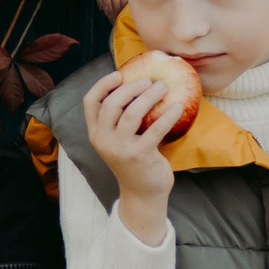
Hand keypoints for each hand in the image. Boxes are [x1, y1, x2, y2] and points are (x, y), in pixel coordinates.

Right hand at [80, 68, 180, 246]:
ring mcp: (120, 149)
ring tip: (163, 87)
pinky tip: (178, 107)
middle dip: (131, 87)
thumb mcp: (119, 140)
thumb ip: (120, 119)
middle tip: (149, 81)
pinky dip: (167, 115)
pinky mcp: (139, 156)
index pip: (90, 102)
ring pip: (131, 113)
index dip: (103, 85)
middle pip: (111, 104)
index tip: (120, 74)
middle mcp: (103, 140)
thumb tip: (139, 85)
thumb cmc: (134, 161)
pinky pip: (154, 129)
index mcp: (95, 134)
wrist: (143, 193)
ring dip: (149, 96)